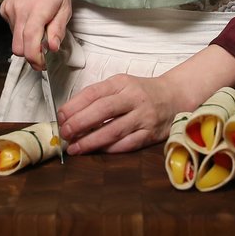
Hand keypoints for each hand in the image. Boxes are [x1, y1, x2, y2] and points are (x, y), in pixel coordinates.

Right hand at [0, 0, 69, 69]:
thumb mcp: (65, 6)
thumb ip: (58, 28)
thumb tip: (52, 48)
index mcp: (38, 10)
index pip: (30, 43)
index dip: (35, 59)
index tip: (43, 64)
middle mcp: (20, 11)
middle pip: (18, 48)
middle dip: (30, 56)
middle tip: (43, 55)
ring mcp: (10, 10)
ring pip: (14, 39)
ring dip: (26, 42)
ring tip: (39, 30)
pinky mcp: (4, 10)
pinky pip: (12, 29)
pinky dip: (21, 31)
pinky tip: (30, 20)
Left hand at [56, 73, 181, 153]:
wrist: (174, 97)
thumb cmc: (140, 92)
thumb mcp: (120, 85)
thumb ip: (99, 96)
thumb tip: (69, 114)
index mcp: (122, 83)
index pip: (94, 93)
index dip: (75, 105)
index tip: (60, 116)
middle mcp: (134, 98)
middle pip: (103, 110)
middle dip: (80, 123)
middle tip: (64, 133)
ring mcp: (144, 117)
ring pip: (114, 130)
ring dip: (91, 141)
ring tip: (74, 148)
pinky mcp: (151, 134)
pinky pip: (128, 144)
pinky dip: (110, 149)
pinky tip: (96, 152)